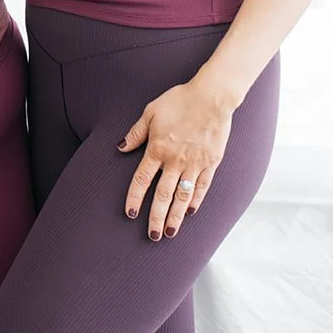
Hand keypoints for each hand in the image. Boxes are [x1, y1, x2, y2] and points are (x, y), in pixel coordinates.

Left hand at [117, 81, 232, 240]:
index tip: (130, 213)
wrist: (211, 97)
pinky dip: (195, 201)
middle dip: (156, 218)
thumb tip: (121, 147)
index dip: (134, 198)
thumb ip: (136, 132)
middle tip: (153, 235)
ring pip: (182, 197)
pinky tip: (189, 212)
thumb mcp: (151, 111)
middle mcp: (175, 160)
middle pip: (162, 195)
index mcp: (158, 148)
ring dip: (175, 216)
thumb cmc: (179, 101)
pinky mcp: (211, 164)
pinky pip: (202, 187)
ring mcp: (195, 164)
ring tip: (170, 232)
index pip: (142, 180)